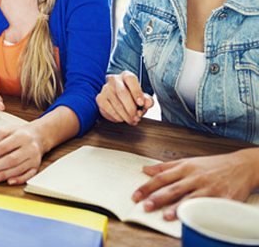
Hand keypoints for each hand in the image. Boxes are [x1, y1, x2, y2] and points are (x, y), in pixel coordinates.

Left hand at [0, 123, 42, 184]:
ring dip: (2, 175)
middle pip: (10, 160)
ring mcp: (34, 159)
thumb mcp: (6, 131)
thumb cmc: (20, 134)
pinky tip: (8, 181)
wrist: (38, 137)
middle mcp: (29, 148)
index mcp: (21, 136)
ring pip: (17, 169)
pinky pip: (28, 176)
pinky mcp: (36, 167)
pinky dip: (18, 180)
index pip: (2, 147)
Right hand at [97, 71, 153, 125]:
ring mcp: (105, 89)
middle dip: (131, 108)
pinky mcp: (99, 98)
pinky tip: (122, 119)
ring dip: (125, 116)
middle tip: (137, 117)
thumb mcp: (142, 97)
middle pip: (122, 93)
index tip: (141, 104)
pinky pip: (108, 109)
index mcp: (126, 76)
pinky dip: (116, 117)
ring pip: (115, 103)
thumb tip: (147, 103)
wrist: (118, 96)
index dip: (136, 92)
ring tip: (132, 121)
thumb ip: (147, 100)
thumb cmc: (131, 96)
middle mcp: (114, 80)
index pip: (130, 79)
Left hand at [132, 149, 258, 219]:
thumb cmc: (212, 165)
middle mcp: (195, 177)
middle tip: (145, 206)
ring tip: (166, 215)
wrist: (242, 166)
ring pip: (190, 198)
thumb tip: (145, 169)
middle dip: (158, 198)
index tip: (135, 196)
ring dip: (178, 207)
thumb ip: (166, 167)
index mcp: (184, 168)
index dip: (147, 187)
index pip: (161, 178)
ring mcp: (209, 188)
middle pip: (173, 188)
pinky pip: (209, 206)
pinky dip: (200, 211)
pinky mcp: (223, 198)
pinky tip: (193, 217)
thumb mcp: (188, 162)